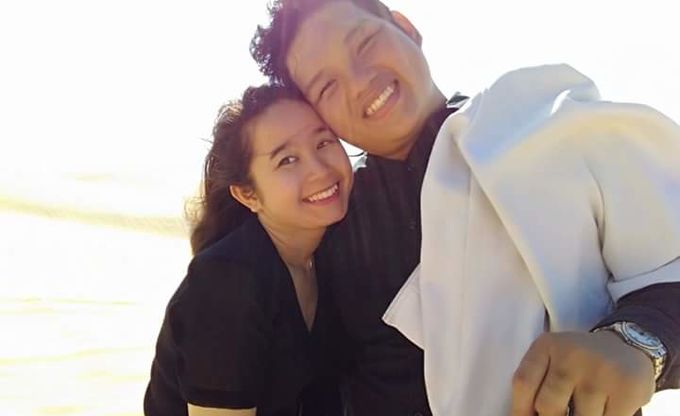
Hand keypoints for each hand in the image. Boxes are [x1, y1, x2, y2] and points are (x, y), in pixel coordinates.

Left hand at [510, 331, 654, 415]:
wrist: (627, 344)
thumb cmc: (579, 361)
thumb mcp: (552, 359)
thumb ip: (535, 385)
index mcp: (546, 346)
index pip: (523, 383)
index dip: (520, 410)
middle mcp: (570, 355)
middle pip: (548, 406)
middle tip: (561, 413)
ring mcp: (599, 372)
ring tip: (582, 408)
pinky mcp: (626, 389)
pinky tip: (604, 411)